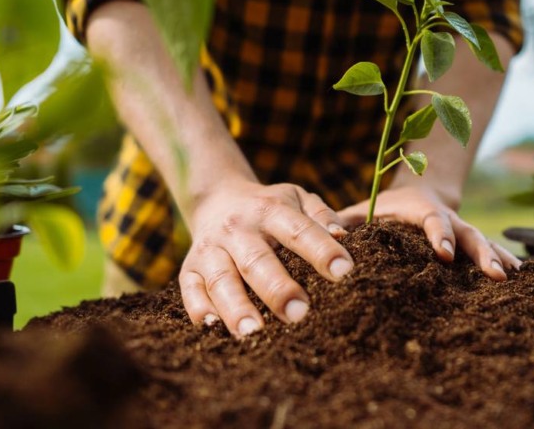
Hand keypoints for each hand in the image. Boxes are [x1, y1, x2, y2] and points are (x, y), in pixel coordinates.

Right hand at [178, 179, 353, 336]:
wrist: (218, 200)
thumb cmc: (271, 208)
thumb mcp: (297, 199)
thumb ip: (321, 215)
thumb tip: (343, 236)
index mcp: (270, 210)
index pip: (299, 230)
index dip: (322, 250)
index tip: (344, 272)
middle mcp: (237, 229)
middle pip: (256, 260)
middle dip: (277, 288)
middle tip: (299, 314)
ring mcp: (210, 250)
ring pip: (221, 280)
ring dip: (237, 307)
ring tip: (254, 333)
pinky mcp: (189, 270)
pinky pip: (190, 292)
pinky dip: (200, 311)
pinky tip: (214, 329)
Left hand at [337, 184, 520, 279]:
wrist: (416, 192)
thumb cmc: (381, 208)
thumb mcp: (363, 211)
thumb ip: (344, 223)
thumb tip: (329, 238)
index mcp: (420, 208)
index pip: (432, 219)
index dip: (439, 235)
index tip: (443, 254)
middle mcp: (447, 218)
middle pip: (468, 233)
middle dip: (482, 252)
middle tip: (494, 274)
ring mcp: (462, 230)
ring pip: (483, 241)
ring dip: (497, 257)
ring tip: (512, 277)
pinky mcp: (470, 243)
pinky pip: (489, 250)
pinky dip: (504, 260)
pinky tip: (521, 278)